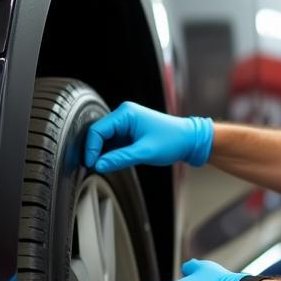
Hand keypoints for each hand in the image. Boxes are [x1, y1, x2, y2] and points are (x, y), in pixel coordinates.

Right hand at [84, 101, 212, 172]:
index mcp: (125, 113)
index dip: (91, 148)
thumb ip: (119, 159)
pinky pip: (114, 142)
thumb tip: (99, 165)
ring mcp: (126, 123)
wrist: (189, 140)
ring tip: (104, 166)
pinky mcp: (130, 131)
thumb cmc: (172, 141)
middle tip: (94, 167)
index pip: (97, 130)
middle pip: (99, 133)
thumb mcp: (144, 152)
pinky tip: (113, 162)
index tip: (91, 164)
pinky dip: (111, 152)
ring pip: (105, 139)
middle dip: (95, 151)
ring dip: (103, 153)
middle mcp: (124, 115)